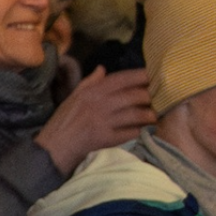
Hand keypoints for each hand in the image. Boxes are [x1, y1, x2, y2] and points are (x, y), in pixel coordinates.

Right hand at [35, 67, 154, 173]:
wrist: (54, 146)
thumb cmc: (65, 120)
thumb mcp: (74, 97)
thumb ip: (90, 82)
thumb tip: (103, 69)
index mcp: (92, 91)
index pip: (122, 79)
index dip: (142, 76)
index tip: (155, 76)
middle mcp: (99, 103)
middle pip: (135, 96)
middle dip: (151, 97)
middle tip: (160, 99)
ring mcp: (104, 121)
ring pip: (137, 114)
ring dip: (150, 115)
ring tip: (156, 115)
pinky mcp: (107, 138)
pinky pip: (132, 132)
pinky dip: (141, 131)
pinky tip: (147, 130)